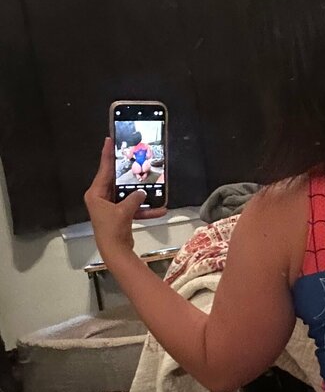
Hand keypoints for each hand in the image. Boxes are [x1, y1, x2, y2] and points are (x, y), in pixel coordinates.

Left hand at [84, 138, 166, 261]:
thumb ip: (134, 198)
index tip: (109, 139)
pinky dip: (144, 210)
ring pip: (126, 195)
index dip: (107, 154)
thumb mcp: (124, 211)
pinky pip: (132, 208)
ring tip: (153, 185)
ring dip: (140, 195)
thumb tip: (143, 192)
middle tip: (135, 158)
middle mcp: (100, 198)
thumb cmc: (112, 229)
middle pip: (116, 181)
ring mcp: (110, 207)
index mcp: (96, 194)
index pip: (103, 170)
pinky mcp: (119, 216)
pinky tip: (160, 210)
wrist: (115, 252)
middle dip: (128, 174)